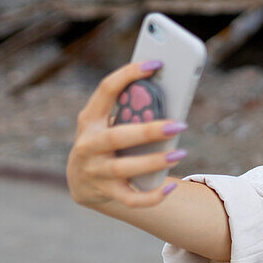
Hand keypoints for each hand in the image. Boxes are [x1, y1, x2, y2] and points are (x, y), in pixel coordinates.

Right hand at [66, 60, 187, 207]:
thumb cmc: (106, 142)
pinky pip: (130, 198)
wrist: (82, 181)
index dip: (129, 74)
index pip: (106, 89)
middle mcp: (88, 144)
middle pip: (117, 136)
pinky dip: (151, 196)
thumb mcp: (107, 124)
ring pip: (124, 169)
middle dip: (148, 131)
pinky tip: (170, 188)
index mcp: (90, 118)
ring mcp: (94, 171)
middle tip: (178, 124)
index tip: (156, 63)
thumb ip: (131, 113)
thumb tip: (172, 101)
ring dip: (153, 162)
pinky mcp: (105, 194)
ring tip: (180, 154)